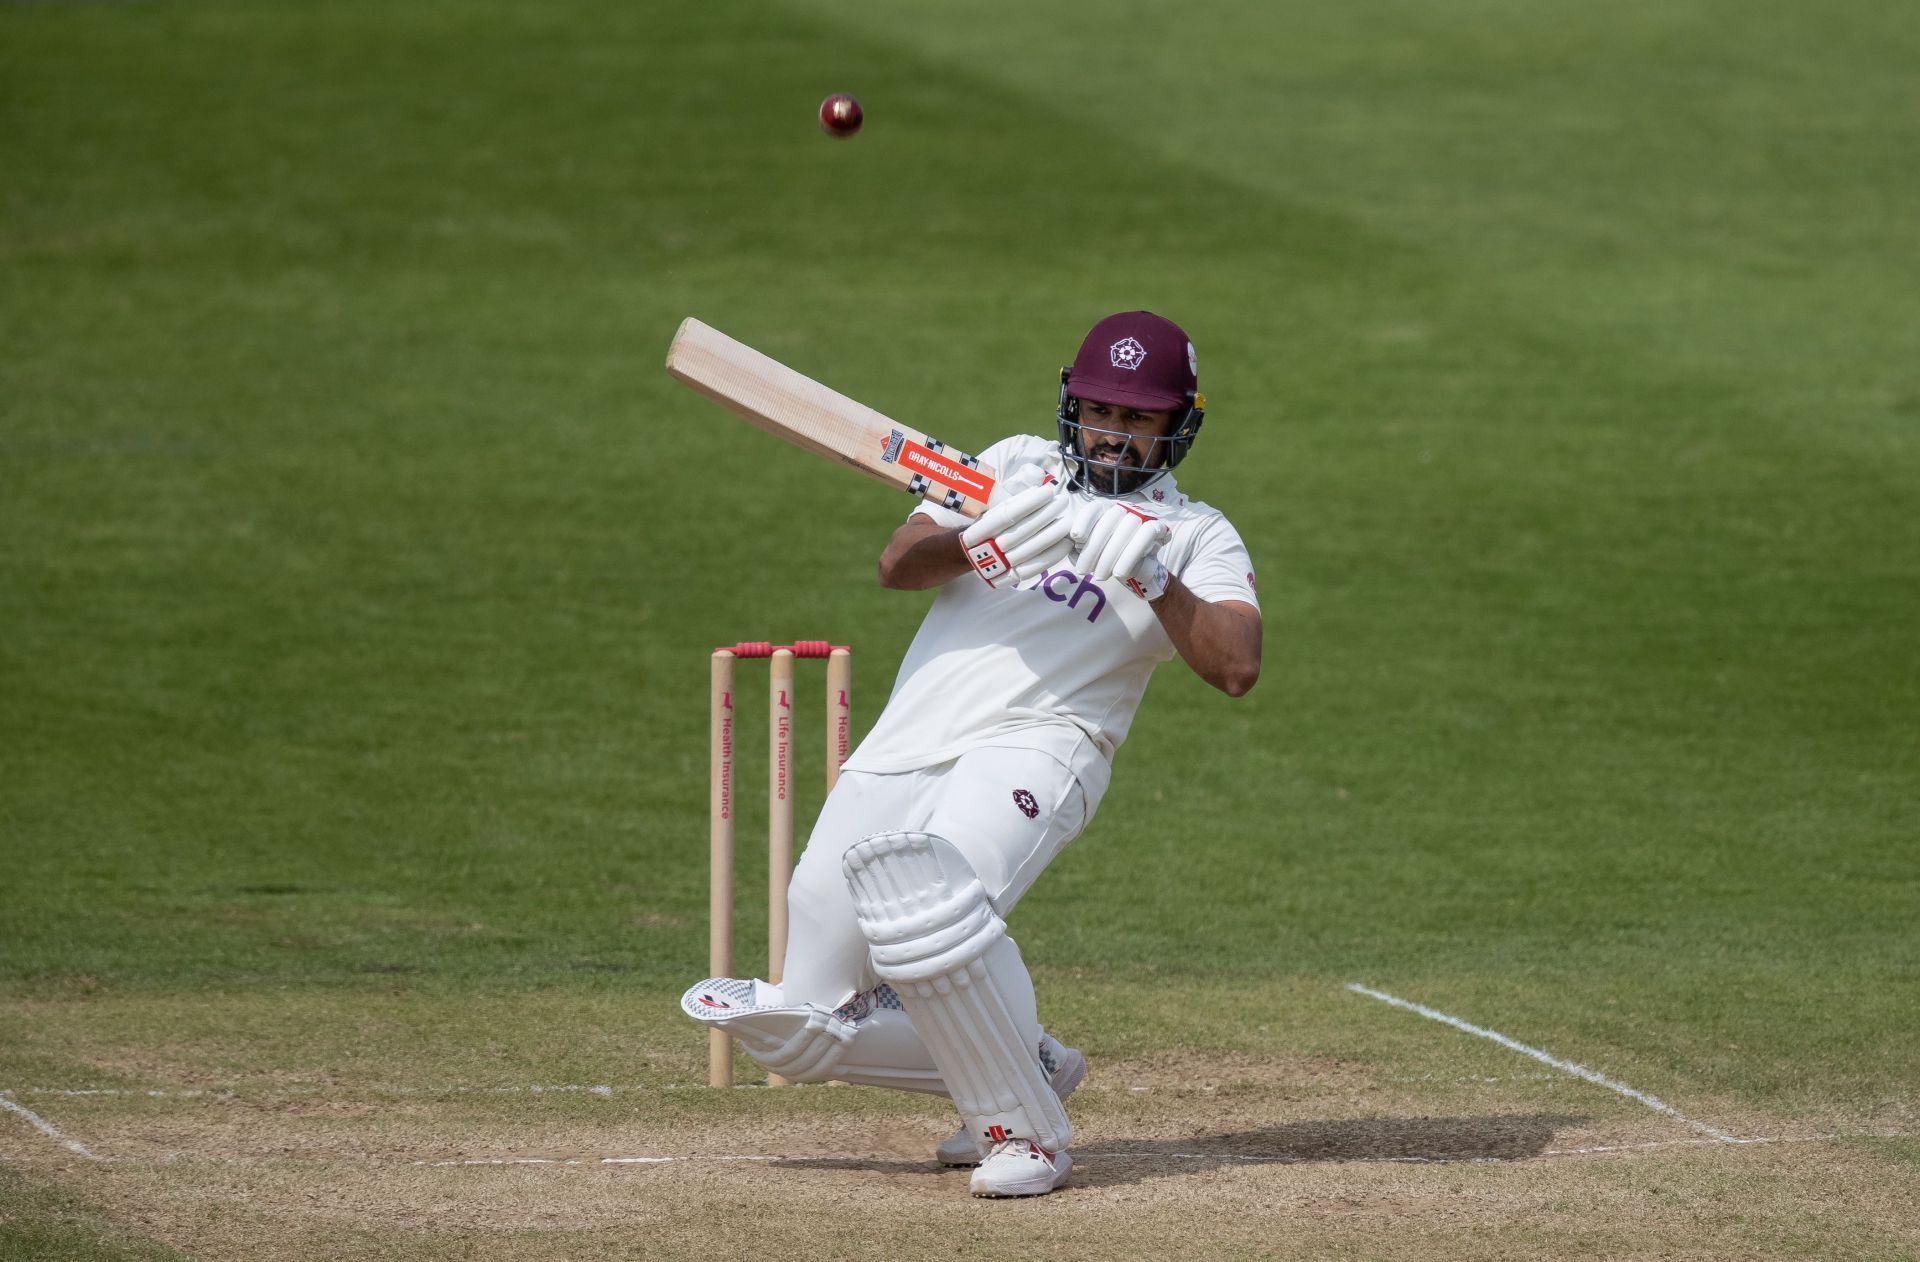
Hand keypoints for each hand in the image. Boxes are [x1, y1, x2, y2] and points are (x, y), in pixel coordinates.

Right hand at [960, 465, 1071, 586]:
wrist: (972, 557)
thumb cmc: (989, 527)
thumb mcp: (992, 509)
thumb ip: (1012, 496)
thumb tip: (1037, 482)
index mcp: (975, 531)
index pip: (1004, 515)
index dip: (1028, 503)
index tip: (1048, 492)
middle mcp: (983, 551)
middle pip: (1018, 533)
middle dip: (1043, 516)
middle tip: (1062, 502)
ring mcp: (995, 568)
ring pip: (1026, 551)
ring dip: (1050, 535)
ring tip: (1067, 520)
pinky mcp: (1007, 580)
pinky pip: (1032, 569)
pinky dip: (1050, 556)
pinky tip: (1065, 543)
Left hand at [1068, 499, 1172, 598]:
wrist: (1139, 568)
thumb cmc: (1109, 556)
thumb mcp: (1090, 549)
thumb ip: (1076, 544)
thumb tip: (1063, 542)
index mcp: (1106, 508)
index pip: (1094, 508)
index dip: (1084, 521)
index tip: (1075, 537)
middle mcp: (1124, 508)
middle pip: (1108, 522)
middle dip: (1093, 550)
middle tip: (1082, 571)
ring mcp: (1142, 515)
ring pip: (1126, 530)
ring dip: (1110, 556)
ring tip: (1099, 577)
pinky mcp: (1158, 527)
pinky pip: (1145, 537)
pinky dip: (1129, 557)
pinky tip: (1119, 573)